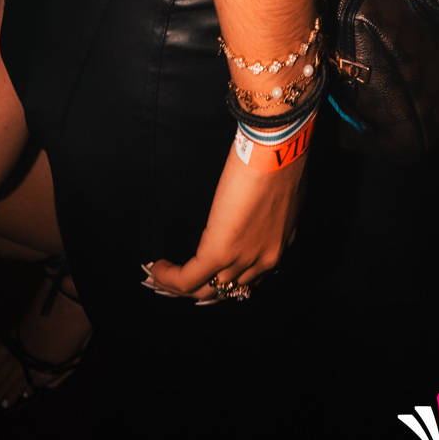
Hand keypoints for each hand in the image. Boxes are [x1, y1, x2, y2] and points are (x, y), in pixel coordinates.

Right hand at [142, 134, 308, 302]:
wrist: (276, 150)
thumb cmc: (280, 158)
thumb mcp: (281, 193)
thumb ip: (269, 211)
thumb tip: (255, 210)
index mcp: (280, 245)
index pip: (250, 278)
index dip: (226, 279)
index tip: (209, 273)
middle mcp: (265, 260)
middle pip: (227, 289)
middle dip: (201, 289)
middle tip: (177, 281)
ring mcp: (243, 259)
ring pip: (206, 289)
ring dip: (179, 287)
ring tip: (161, 277)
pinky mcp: (220, 251)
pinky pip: (188, 278)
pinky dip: (168, 277)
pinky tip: (157, 268)